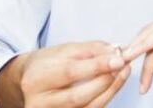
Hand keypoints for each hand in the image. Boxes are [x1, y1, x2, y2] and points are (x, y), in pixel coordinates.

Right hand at [0, 41, 130, 107]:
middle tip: (123, 65)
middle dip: (105, 81)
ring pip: (87, 107)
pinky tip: (114, 83)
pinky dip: (105, 97)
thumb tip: (115, 52)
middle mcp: (39, 103)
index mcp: (35, 79)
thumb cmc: (46, 64)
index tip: (118, 58)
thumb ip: (89, 50)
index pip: (70, 73)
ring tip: (123, 72)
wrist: (29, 81)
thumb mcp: (63, 50)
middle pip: (78, 96)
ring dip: (110, 90)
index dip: (97, 66)